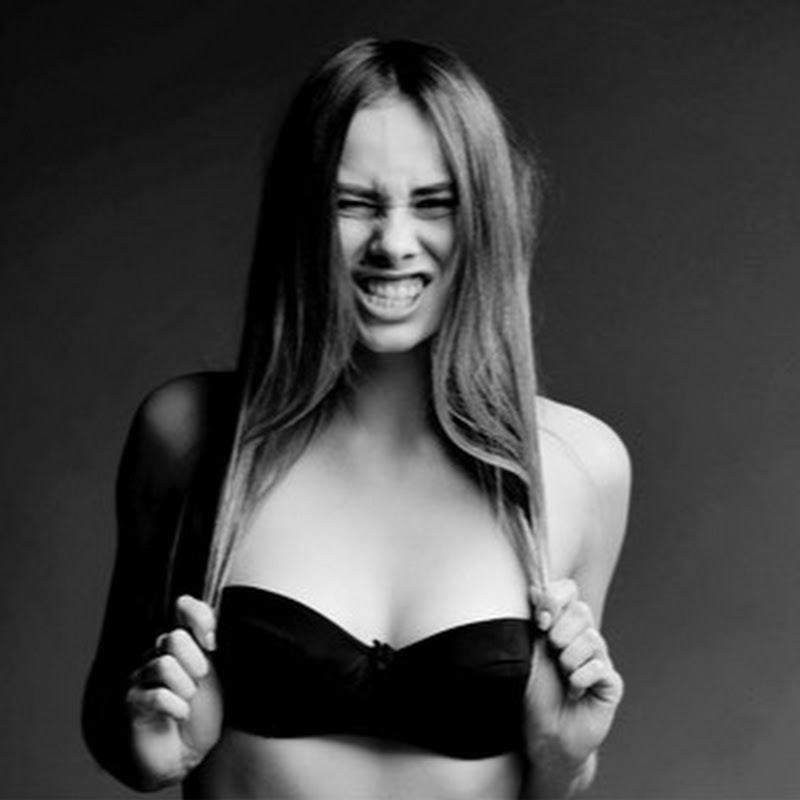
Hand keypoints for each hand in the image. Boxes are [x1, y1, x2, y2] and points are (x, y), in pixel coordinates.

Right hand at [126, 595, 222, 787]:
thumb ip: (210, 640)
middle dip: (195, 662)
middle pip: (173, 638)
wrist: (187, 752)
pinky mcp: (132, 704)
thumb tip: (193, 608)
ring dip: (185, 688)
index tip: (212, 643)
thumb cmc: (204, 711)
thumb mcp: (216, 672)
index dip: (200, 619)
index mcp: (181, 642)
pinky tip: (179, 715)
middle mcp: (157, 654)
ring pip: (164, 665)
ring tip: (187, 700)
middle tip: (198, 683)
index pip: (185, 608)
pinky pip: (156, 696)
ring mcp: (140, 678)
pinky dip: (176, 707)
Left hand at [524, 579, 623, 775]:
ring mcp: (600, 658)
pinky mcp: (611, 682)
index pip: (569, 591)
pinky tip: (576, 692)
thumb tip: (535, 589)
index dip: (556, 599)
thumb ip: (539, 621)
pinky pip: (599, 667)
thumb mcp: (532, 651)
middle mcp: (584, 637)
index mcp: (563, 625)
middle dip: (560, 633)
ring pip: (591, 639)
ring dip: (568, 660)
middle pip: (581, 611)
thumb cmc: (536, 692)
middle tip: (553, 654)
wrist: (546, 732)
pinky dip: (580, 680)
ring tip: (564, 678)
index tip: (542, 620)